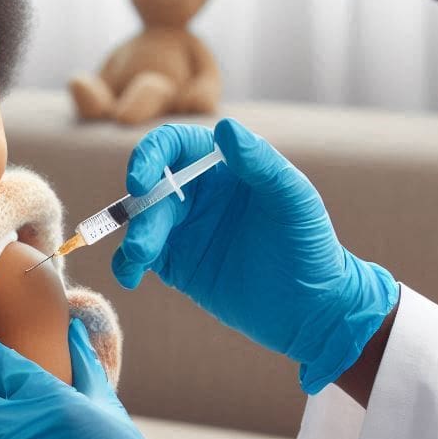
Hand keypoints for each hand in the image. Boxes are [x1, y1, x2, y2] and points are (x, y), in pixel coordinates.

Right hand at [111, 120, 397, 392]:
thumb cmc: (310, 247)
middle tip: (145, 245)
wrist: (311, 310)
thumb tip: (225, 127)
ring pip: (141, 222)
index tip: (140, 181)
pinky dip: (126, 264)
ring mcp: (184, 228)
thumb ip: (261, 163)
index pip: (175, 145)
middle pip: (151, 188)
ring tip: (139, 263)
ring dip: (134, 239)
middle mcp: (198, 192)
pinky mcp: (176, 263)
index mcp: (224, 166)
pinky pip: (139, 256)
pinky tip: (130, 277)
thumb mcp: (293, 201)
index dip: (150, 156)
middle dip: (141, 213)